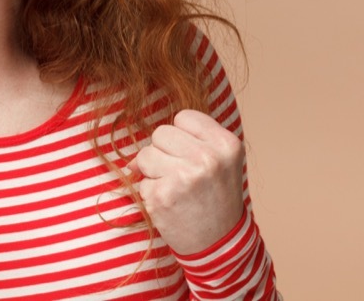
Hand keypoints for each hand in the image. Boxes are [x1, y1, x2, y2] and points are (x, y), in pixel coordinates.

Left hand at [129, 109, 244, 254]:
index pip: (183, 117)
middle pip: (160, 133)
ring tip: (177, 189)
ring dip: (154, 172)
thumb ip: (190, 140)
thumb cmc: (216, 198)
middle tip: (184, 176)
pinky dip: (151, 192)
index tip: (193, 157)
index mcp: (226, 144)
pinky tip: (171, 204)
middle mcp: (207, 158)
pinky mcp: (163, 195)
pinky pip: (141, 180)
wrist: (220, 245)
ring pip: (145, 154)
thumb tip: (137, 152)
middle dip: (164, 153)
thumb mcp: (220, 161)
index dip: (182, 137)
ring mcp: (184, 176)